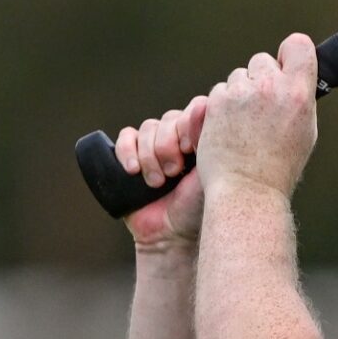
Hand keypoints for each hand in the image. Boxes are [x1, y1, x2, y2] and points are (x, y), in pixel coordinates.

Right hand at [116, 97, 208, 249]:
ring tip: (158, 182)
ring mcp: (154, 147)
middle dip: (168, 146)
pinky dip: (127, 151)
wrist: (173, 236)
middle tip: (174, 172)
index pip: (192, 110)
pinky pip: (126, 137)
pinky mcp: (131, 157)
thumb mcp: (212, 171)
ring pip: (147, 128)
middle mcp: (178, 139)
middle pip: (168, 119)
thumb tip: (206, 102)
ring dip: (150, 155)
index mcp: (201, 139)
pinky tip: (133, 171)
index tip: (190, 149)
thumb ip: (210, 138)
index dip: (187, 126)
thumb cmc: (198, 208)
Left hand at [198, 32, 319, 202]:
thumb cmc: (278, 169)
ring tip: (244, 126)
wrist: (247, 190)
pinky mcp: (216, 102)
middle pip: (263, 60)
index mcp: (298, 94)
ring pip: (239, 76)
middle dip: (261, 78)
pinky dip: (222, 107)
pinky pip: (220, 92)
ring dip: (240, 94)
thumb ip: (299, 99)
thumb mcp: (305, 132)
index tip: (287, 64)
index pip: (299, 45)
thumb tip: (295, 79)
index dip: (291, 53)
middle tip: (261, 109)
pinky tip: (229, 130)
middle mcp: (270, 88)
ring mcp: (240, 93)